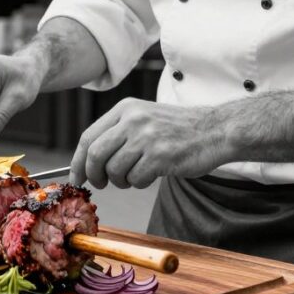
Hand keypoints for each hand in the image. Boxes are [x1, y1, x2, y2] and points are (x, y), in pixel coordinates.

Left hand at [69, 98, 231, 189]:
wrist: (216, 130)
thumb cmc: (178, 130)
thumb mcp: (144, 118)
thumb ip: (117, 133)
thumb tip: (87, 161)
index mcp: (125, 109)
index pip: (88, 137)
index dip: (77, 161)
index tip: (76, 177)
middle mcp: (133, 120)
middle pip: (95, 155)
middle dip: (93, 175)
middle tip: (101, 184)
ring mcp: (147, 137)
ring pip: (114, 170)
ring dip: (121, 181)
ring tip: (135, 175)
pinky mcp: (161, 155)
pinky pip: (135, 179)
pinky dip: (139, 183)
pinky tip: (151, 174)